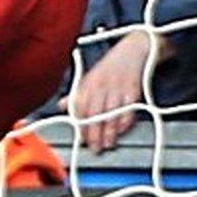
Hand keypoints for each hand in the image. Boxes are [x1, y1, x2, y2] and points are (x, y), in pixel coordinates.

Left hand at [69, 31, 159, 153]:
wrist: (134, 48)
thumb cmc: (111, 65)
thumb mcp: (90, 76)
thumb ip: (77, 93)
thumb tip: (62, 106)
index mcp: (89, 82)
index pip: (81, 107)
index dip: (81, 125)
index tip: (82, 138)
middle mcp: (102, 85)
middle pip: (95, 113)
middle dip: (94, 133)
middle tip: (94, 147)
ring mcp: (118, 87)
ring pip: (111, 114)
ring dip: (109, 132)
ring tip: (107, 144)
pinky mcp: (133, 89)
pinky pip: (128, 108)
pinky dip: (125, 121)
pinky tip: (121, 130)